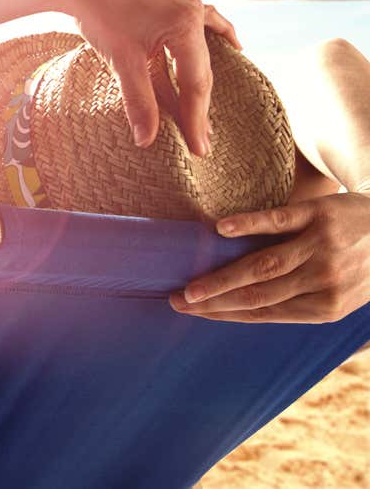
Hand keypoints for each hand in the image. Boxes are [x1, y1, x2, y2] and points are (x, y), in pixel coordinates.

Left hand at [67, 0, 240, 155]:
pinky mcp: (177, 5)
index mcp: (186, 26)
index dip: (196, 119)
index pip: (195, 84)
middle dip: (198, 107)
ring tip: (206, 116)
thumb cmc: (101, 14)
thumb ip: (138, 102)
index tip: (199, 149)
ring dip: (201, 84)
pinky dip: (217, 40)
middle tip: (201, 142)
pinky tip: (234, 48)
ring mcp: (188, 7)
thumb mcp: (121, 61)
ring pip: (201, 54)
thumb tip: (146, 140)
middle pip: (200, 71)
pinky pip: (206, 26)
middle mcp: (194, 14)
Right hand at [169, 193, 369, 322]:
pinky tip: (222, 229)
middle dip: (214, 301)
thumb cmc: (365, 261)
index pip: (264, 313)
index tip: (192, 312)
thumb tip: (252, 314)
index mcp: (327, 307)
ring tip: (191, 285)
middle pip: (259, 295)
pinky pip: (279, 220)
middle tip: (179, 301)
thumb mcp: (346, 294)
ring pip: (264, 266)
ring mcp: (322, 247)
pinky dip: (249, 224)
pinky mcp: (319, 214)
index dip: (225, 314)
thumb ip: (304, 302)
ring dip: (222, 278)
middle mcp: (324, 281)